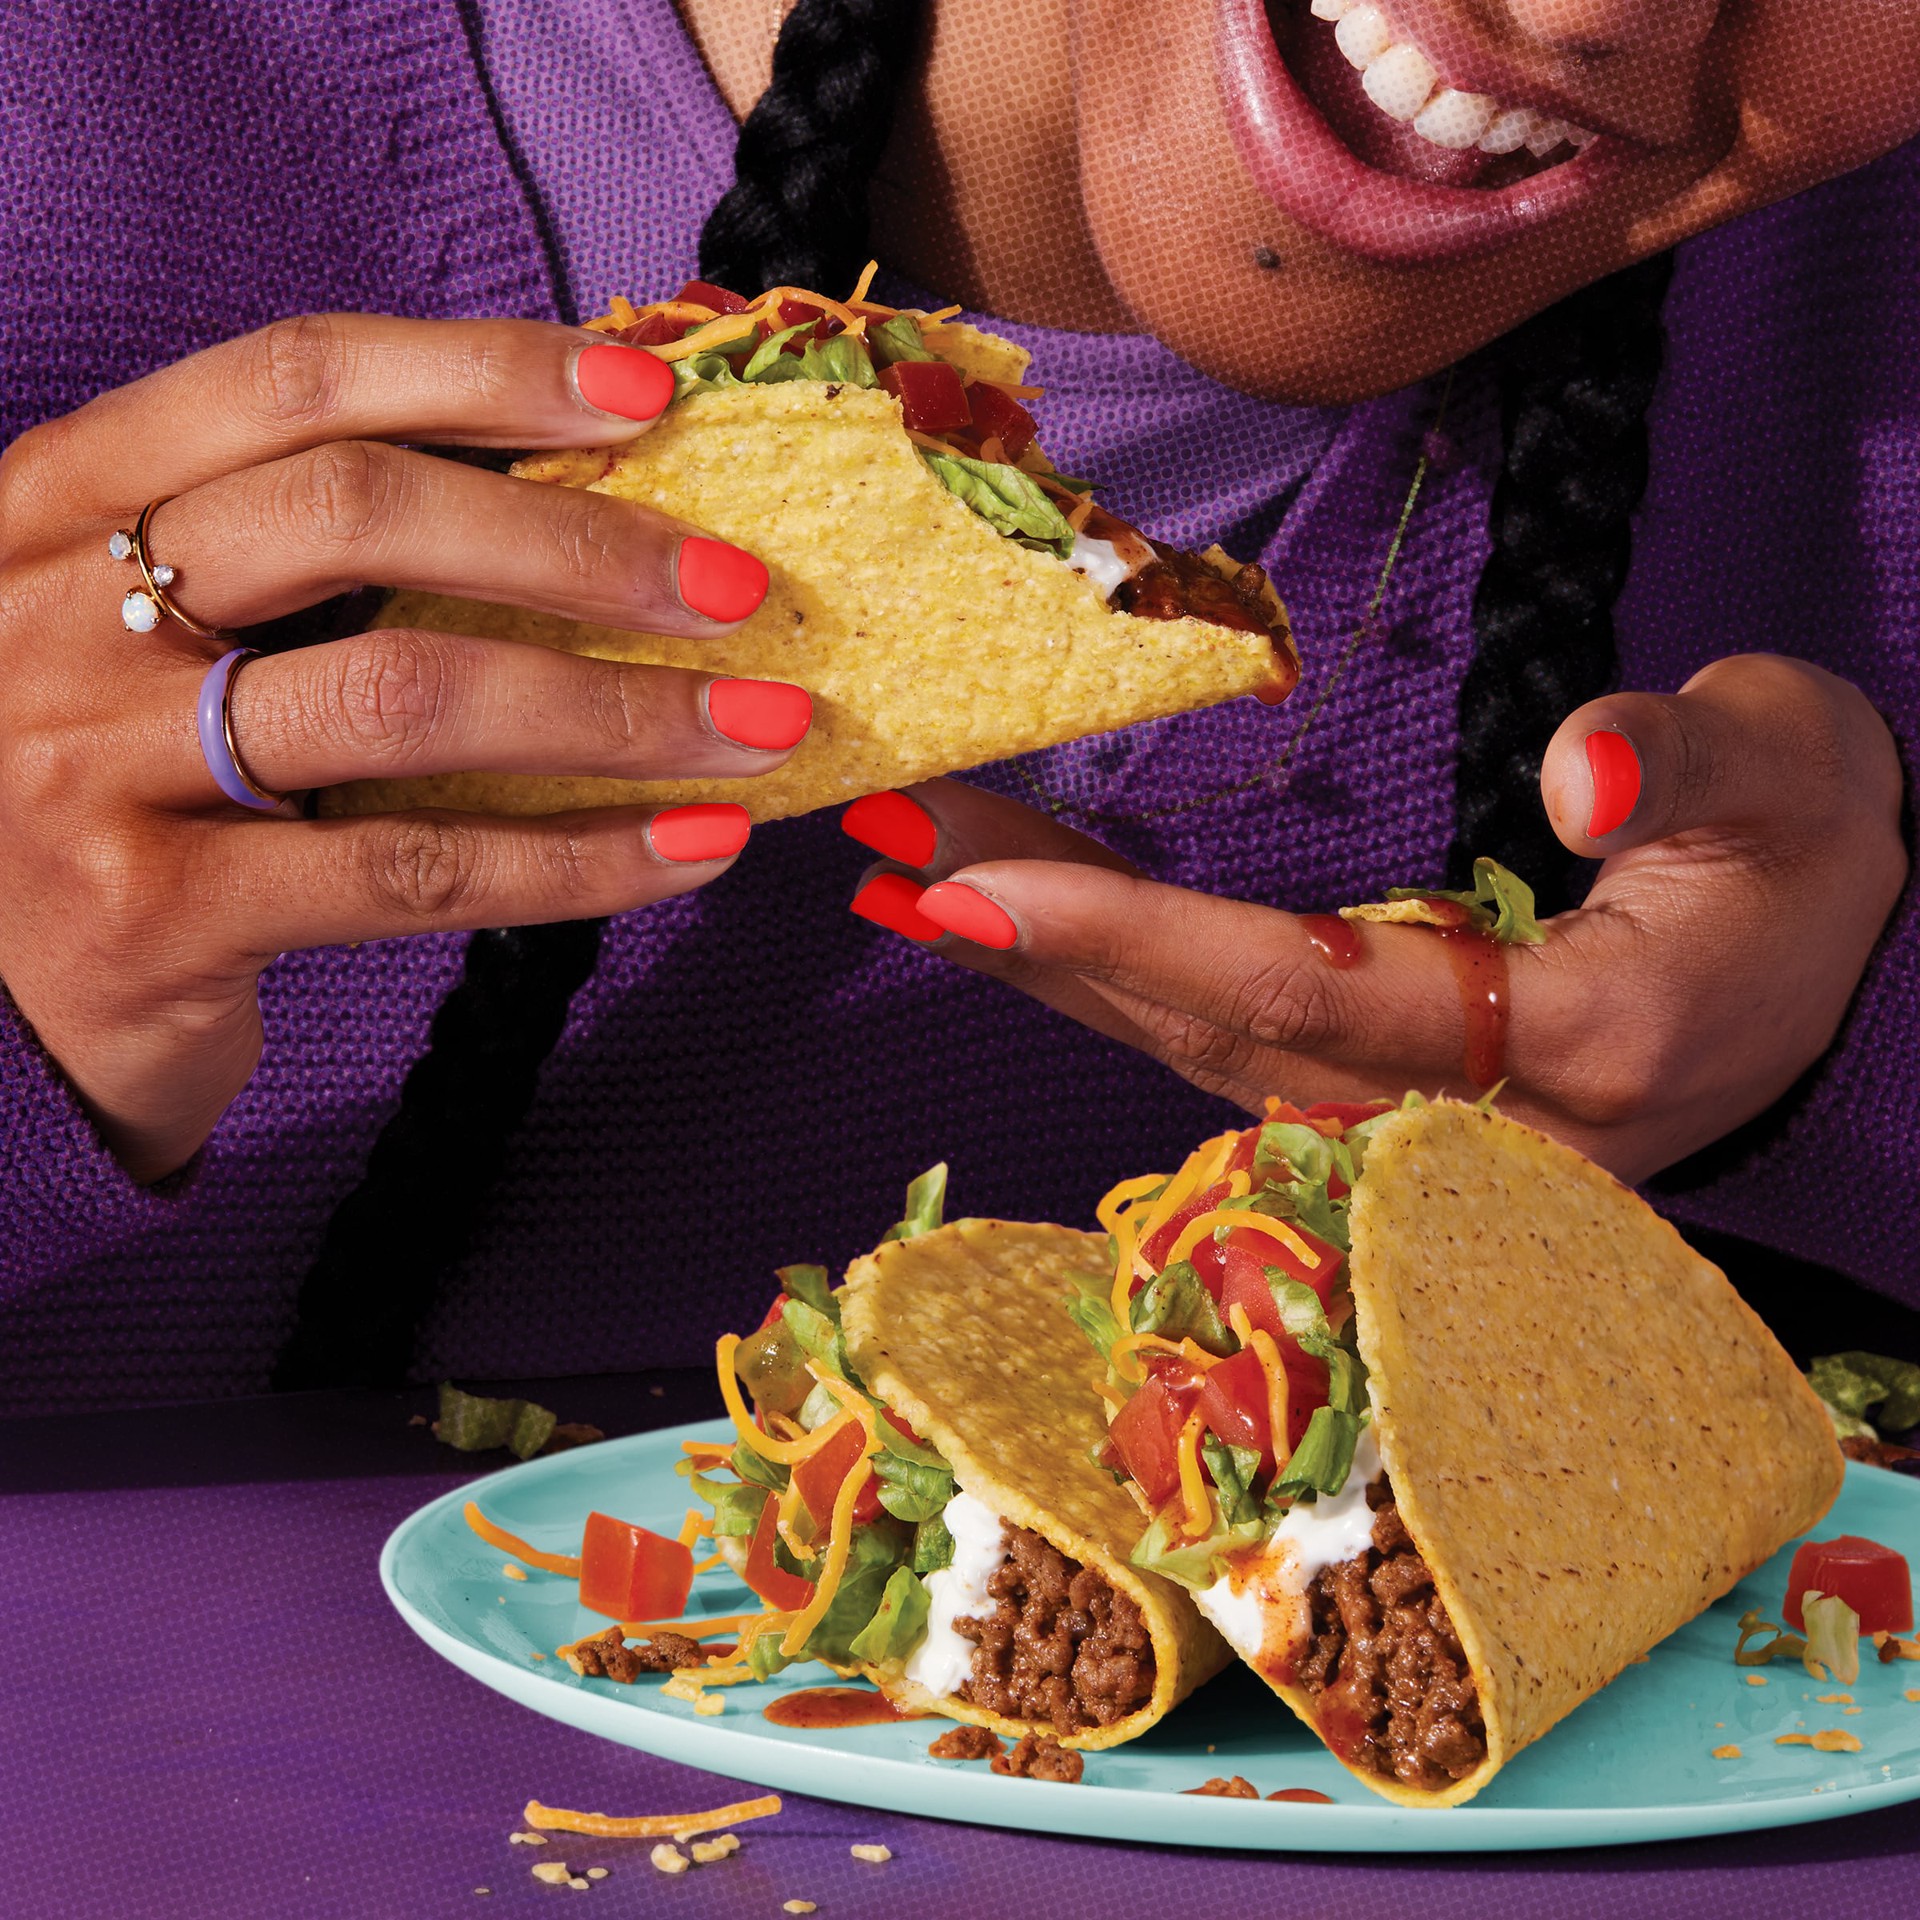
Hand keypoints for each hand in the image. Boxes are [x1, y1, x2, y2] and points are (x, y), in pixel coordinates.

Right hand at [0, 313, 803, 1181]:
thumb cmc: (113, 790)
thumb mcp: (160, 635)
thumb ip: (304, 565)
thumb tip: (580, 506)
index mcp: (65, 502)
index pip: (292, 382)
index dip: (482, 371)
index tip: (647, 395)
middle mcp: (57, 609)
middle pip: (352, 515)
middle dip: (576, 545)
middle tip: (738, 591)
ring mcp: (90, 762)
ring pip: (401, 695)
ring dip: (616, 710)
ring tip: (758, 728)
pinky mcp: (151, 912)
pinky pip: (412, 870)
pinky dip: (577, 861)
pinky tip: (691, 850)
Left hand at [842, 655, 1905, 1181]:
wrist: (1826, 970)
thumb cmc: (1806, 855)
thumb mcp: (1793, 770)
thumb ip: (1693, 764)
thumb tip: (1585, 781)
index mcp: (1577, 1043)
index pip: (1314, 993)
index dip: (1137, 937)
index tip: (973, 881)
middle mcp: (1474, 1125)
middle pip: (1211, 1033)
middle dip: (1036, 941)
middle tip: (883, 838)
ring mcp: (1420, 1135)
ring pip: (1194, 1053)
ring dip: (1042, 963)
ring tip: (903, 872)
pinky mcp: (1382, 1106)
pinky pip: (1214, 1049)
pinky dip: (1101, 986)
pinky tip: (1007, 930)